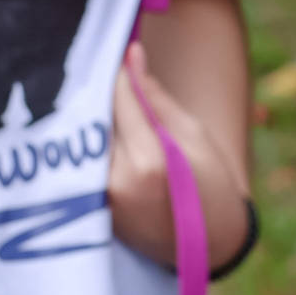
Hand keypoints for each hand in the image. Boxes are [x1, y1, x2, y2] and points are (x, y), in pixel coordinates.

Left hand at [107, 41, 251, 270]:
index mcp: (148, 163)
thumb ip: (155, 97)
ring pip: (84, 142)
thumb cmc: (211, 184)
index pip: (118, 99)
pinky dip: (89, 143)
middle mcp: (117, 183)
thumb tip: (132, 55)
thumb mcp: (193, 134)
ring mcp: (101, 201)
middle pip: (94, 119)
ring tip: (97, 93)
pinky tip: (98, 127)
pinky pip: (84, 164)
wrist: (211, 245)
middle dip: (97, 90)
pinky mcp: (94, 210)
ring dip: (89, 116)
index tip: (117, 49)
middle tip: (101, 63)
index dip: (117, 70)